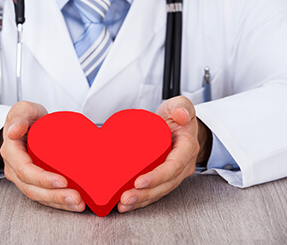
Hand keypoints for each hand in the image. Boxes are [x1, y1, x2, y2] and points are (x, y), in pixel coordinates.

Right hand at [0, 101, 85, 211]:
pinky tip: (74, 205)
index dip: (43, 178)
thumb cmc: (26, 117)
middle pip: (33, 188)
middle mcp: (15, 169)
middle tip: (76, 197)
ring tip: (78, 204)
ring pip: (39, 195)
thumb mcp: (22, 110)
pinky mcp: (34, 182)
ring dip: (59, 203)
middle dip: (55, 196)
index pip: (25, 170)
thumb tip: (14, 131)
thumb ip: (19, 116)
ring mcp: (23, 178)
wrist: (25, 125)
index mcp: (11, 152)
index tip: (62, 181)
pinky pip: (44, 196)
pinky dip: (59, 203)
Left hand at [118, 96, 211, 212]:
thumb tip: (181, 114)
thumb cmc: (177, 114)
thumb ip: (182, 105)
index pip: (173, 166)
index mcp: (187, 148)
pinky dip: (141, 200)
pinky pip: (155, 191)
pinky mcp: (164, 177)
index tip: (139, 182)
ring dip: (141, 201)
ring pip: (159, 192)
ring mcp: (174, 173)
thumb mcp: (180, 104)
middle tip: (125, 198)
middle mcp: (183, 165)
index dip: (157, 177)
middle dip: (145, 194)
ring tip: (123, 205)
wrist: (179, 124)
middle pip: (165, 185)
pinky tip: (126, 204)